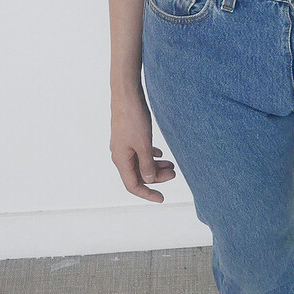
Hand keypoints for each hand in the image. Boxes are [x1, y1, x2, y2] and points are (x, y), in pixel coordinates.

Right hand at [110, 86, 176, 202]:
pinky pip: (139, 151)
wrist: (126, 94)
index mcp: (121, 160)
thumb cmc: (133, 118)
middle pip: (138, 174)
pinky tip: (161, 153)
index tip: (161, 198)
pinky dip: (151, 155)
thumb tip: (149, 180)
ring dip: (155, 165)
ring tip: (172, 164)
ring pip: (140, 162)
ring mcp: (123, 145)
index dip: (147, 193)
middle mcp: (120, 154)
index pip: (133, 185)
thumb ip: (147, 165)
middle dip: (156, 177)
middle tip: (174, 173)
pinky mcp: (128, 135)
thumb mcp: (144, 145)